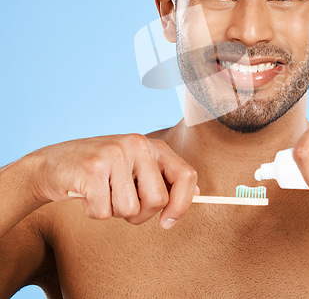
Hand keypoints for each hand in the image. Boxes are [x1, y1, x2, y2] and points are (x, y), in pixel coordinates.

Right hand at [28, 134, 197, 228]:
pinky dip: (93, 212)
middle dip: (140, 214)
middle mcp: (138, 144)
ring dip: (113, 212)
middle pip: (158, 200)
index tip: (168, 222)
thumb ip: (164, 178)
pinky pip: (103, 212)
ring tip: (101, 193)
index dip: (182, 204)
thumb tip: (198, 193)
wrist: (52, 163)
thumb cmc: (100, 171)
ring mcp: (115, 154)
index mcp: (153, 145)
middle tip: (121, 202)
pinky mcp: (92, 168)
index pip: (186, 175)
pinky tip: (86, 193)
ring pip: (130, 210)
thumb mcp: (136, 167)